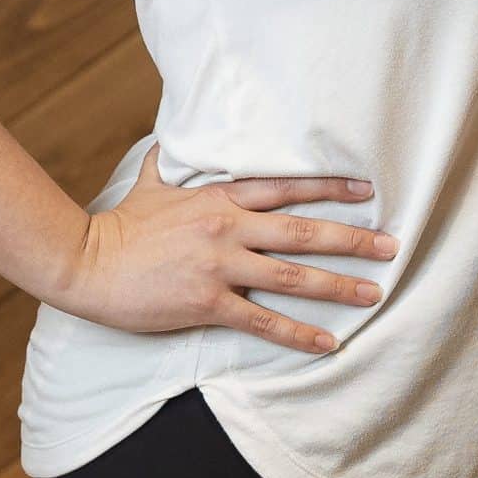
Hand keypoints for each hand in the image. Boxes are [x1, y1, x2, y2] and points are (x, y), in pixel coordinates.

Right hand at [56, 142, 399, 353]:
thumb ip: (173, 160)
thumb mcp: (152, 180)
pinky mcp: (207, 303)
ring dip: (338, 286)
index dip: (330, 189)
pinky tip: (328, 342)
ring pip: (293, 276)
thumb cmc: (119, 223)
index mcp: (219, 196)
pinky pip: (263, 321)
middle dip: (353, 240)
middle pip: (303, 231)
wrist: (86, 263)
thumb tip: (178, 135)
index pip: (286, 187)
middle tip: (392, 247)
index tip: (367, 192)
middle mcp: (227, 228)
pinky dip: (299, 333)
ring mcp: (219, 266)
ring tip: (374, 293)